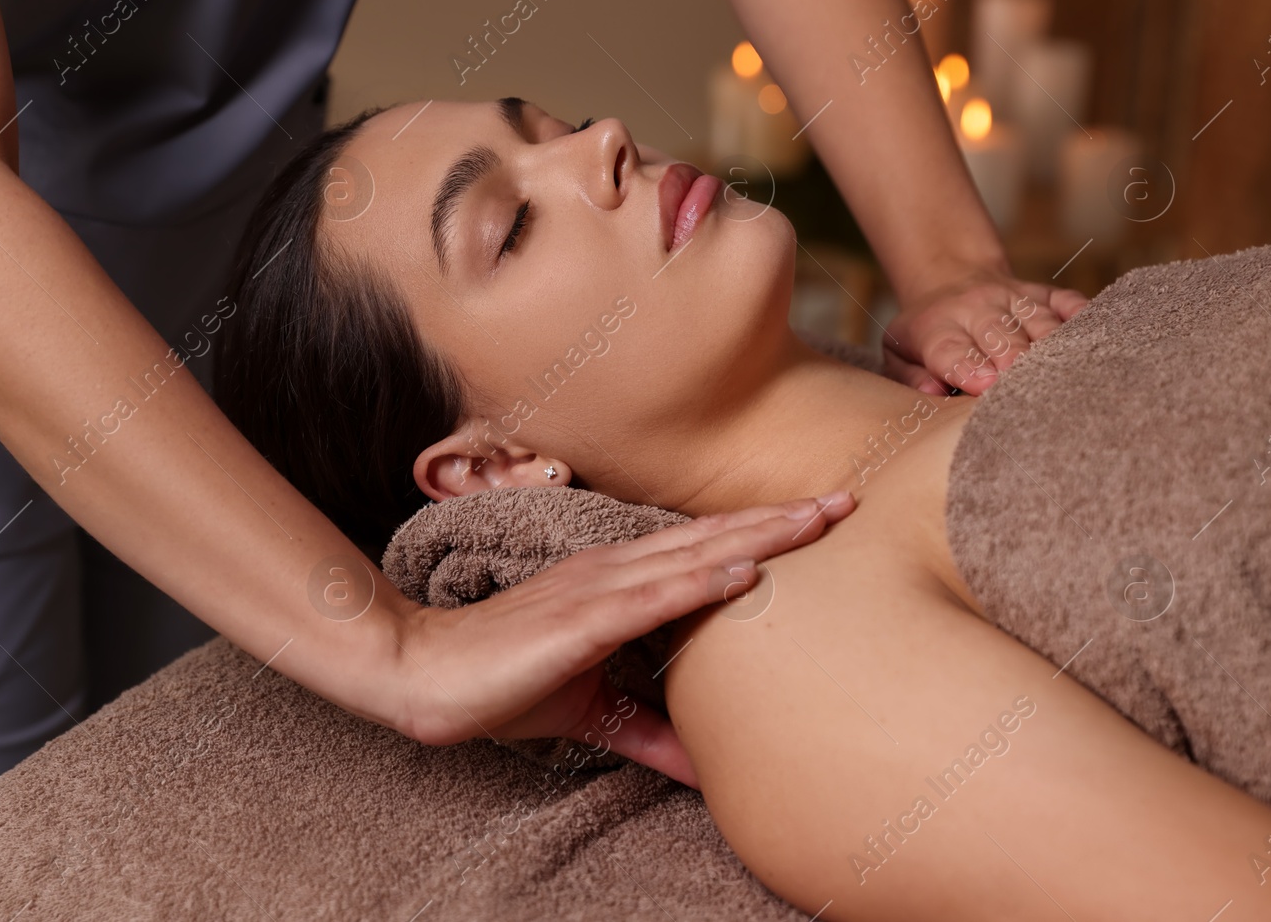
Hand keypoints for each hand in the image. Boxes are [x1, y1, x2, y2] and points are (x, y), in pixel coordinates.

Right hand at [390, 494, 855, 786]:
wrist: (423, 676)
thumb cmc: (499, 682)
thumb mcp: (591, 712)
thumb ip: (652, 733)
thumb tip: (707, 771)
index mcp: (616, 582)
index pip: (701, 551)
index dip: (761, 532)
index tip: (819, 518)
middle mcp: (613, 572)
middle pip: (712, 538)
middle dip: (781, 520)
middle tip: (848, 499)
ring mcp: (597, 591)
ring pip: (693, 556)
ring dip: (758, 536)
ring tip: (818, 519)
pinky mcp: (579, 622)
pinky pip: (651, 598)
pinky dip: (700, 582)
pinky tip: (744, 570)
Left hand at [884, 269, 1088, 395]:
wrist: (948, 278)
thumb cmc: (926, 332)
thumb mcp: (898, 352)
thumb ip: (910, 376)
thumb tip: (932, 392)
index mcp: (936, 327)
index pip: (952, 350)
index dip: (969, 367)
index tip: (985, 386)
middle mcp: (976, 308)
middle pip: (1001, 335)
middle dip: (1015, 361)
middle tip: (1029, 388)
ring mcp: (1013, 298)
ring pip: (1038, 321)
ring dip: (1052, 346)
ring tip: (1067, 373)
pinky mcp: (1044, 292)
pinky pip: (1067, 302)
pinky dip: (1081, 317)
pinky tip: (1091, 335)